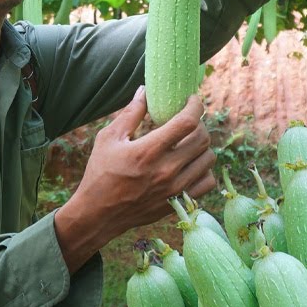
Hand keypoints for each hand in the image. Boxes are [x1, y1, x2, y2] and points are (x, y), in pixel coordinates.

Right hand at [54, 89, 215, 271]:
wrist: (98, 215)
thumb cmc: (100, 173)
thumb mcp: (108, 139)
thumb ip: (130, 114)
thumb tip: (145, 91)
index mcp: (148, 151)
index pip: (187, 122)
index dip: (195, 106)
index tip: (192, 100)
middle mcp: (166, 170)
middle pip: (202, 138)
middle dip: (198, 123)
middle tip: (187, 121)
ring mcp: (175, 188)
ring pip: (208, 159)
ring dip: (202, 146)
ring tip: (189, 142)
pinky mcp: (178, 202)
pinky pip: (208, 182)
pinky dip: (204, 170)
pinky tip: (190, 164)